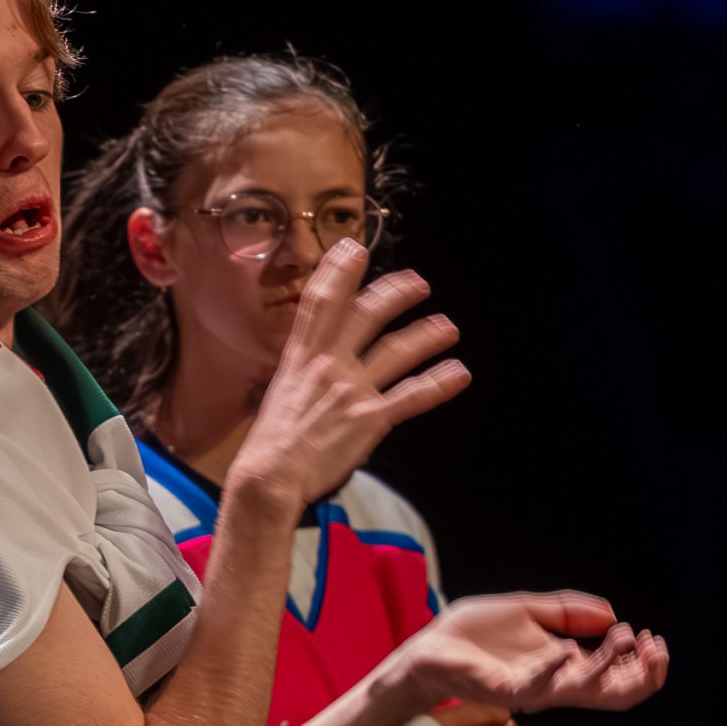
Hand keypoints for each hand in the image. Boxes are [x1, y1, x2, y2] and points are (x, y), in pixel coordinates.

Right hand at [227, 242, 469, 513]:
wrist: (269, 476)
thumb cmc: (271, 443)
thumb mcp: (281, 395)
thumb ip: (303, 374)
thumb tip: (316, 365)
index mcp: (300, 358)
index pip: (320, 303)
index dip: (337, 272)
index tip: (352, 249)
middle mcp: (327, 366)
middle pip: (365, 316)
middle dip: (394, 293)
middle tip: (417, 283)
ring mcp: (350, 390)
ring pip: (396, 350)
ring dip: (426, 334)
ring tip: (448, 327)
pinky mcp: (369, 418)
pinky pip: (411, 395)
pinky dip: (438, 383)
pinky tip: (458, 373)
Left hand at [401, 593, 669, 712]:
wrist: (427, 648)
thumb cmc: (473, 635)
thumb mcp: (527, 611)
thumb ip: (567, 611)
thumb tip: (610, 613)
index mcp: (563, 665)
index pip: (616, 676)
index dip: (642, 662)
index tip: (651, 637)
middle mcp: (553, 682)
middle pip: (613, 693)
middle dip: (643, 674)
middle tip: (654, 647)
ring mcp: (530, 688)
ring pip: (583, 692)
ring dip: (608, 666)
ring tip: (622, 637)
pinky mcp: (502, 689)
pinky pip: (535, 685)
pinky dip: (554, 668)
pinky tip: (568, 649)